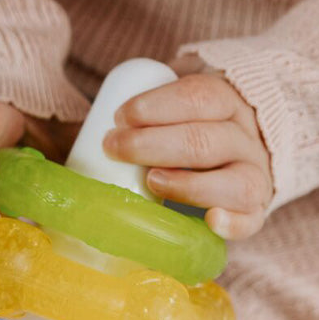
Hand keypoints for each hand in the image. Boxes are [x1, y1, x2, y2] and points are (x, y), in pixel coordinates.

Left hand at [103, 73, 271, 239]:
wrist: (244, 155)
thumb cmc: (194, 131)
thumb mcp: (179, 107)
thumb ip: (144, 112)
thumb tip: (62, 136)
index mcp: (228, 104)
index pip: (199, 96)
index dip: (157, 106)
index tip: (120, 116)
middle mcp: (247, 140)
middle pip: (205, 140)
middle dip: (154, 144)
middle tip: (115, 148)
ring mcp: (255, 177)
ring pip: (234, 182)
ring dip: (188, 183)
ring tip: (152, 182)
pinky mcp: (256, 212)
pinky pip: (251, 221)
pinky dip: (233, 223)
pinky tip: (210, 221)